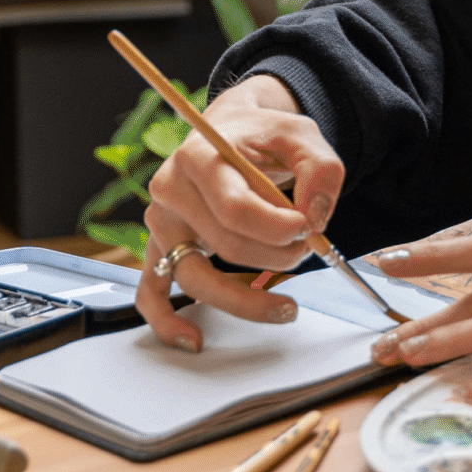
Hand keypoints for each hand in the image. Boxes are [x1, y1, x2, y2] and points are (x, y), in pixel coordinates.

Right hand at [134, 74, 346, 353]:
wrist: (231, 131)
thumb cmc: (263, 136)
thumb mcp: (301, 135)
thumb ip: (319, 168)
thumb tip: (313, 216)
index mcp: (199, 157)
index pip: (235, 209)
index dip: (277, 228)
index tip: (308, 229)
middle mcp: (170, 190)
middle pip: (224, 245)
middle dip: (276, 256)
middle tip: (308, 249)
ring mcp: (161, 223)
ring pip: (194, 277)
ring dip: (244, 299)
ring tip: (287, 308)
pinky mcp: (160, 247)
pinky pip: (152, 292)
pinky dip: (167, 321)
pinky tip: (193, 340)